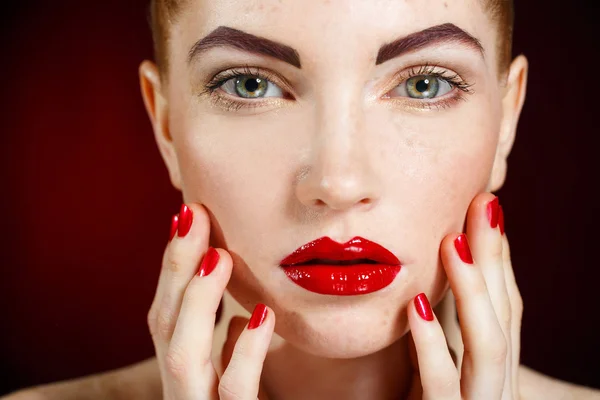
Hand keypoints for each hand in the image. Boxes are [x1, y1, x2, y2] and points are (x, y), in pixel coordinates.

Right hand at [147, 203, 274, 399]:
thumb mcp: (242, 381)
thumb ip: (233, 352)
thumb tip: (238, 317)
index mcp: (186, 376)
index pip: (167, 315)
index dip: (173, 267)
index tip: (188, 215)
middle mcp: (184, 391)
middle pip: (166, 325)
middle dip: (177, 267)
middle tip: (193, 214)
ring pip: (184, 355)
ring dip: (197, 299)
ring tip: (217, 256)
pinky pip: (235, 392)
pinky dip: (244, 352)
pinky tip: (261, 315)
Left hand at [406, 193, 521, 399]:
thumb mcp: (431, 366)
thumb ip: (437, 329)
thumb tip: (431, 277)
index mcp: (488, 369)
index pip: (504, 306)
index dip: (498, 257)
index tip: (484, 205)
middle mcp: (494, 387)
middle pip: (504, 315)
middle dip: (494, 259)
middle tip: (481, 204)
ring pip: (490, 347)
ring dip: (473, 292)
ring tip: (454, 244)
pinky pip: (444, 388)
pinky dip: (434, 345)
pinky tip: (418, 305)